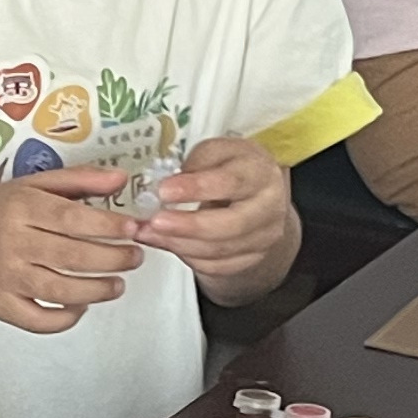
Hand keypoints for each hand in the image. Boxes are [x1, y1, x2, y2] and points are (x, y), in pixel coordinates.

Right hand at [0, 166, 141, 334]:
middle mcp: (11, 243)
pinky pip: (38, 321)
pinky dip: (65, 318)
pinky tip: (82, 306)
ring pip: (60, 291)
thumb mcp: (32, 185)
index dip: (109, 226)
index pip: (72, 219)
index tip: (134, 229)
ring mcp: (5, 278)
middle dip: (113, 259)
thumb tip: (123, 180)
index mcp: (20, 208)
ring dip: (98, 291)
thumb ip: (79, 180)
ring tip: (118, 284)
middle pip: (72, 257)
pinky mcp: (0, 305)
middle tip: (135, 257)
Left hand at [131, 136, 293, 290]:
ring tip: (149, 232)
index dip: (196, 188)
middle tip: (155, 221)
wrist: (257, 194)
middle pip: (231, 225)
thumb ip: (195, 164)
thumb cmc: (233, 168)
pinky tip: (166, 242)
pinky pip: (215, 265)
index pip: (231, 182)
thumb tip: (166, 185)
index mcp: (260, 172)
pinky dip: (186, 256)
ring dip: (179, 243)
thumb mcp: (217, 152)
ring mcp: (263, 237)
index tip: (165, 191)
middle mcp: (269, 207)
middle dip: (188, 226)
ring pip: (219, 250)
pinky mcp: (251, 258)